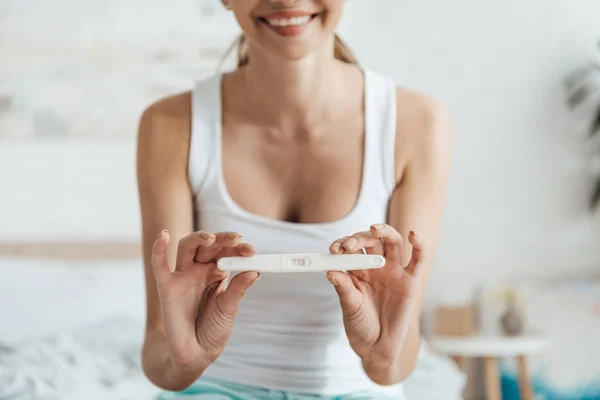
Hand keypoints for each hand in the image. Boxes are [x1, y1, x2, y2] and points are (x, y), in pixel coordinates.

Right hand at [151, 230, 258, 370]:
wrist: (196, 353)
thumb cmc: (214, 329)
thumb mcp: (229, 308)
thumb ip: (239, 288)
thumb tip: (256, 270)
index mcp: (217, 272)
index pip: (228, 252)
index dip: (239, 249)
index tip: (252, 250)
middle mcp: (200, 270)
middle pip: (209, 245)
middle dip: (223, 240)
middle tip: (237, 240)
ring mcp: (182, 276)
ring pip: (187, 247)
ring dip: (198, 238)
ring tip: (210, 238)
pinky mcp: (166, 286)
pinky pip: (159, 264)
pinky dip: (159, 248)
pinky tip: (164, 235)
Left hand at [327, 224, 423, 368]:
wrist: (377, 346)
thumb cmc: (360, 324)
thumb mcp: (350, 307)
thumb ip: (344, 289)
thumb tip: (331, 271)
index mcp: (357, 269)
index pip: (350, 248)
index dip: (342, 244)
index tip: (334, 249)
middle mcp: (375, 265)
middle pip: (370, 240)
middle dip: (359, 237)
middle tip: (349, 245)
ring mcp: (394, 271)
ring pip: (392, 242)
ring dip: (384, 231)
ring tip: (374, 229)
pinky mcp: (411, 280)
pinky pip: (417, 259)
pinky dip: (418, 245)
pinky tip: (413, 236)